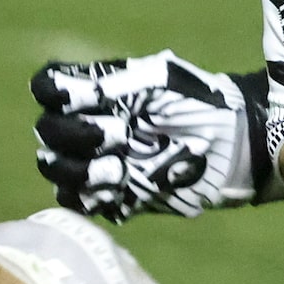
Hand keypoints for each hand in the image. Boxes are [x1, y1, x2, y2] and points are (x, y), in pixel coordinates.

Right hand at [31, 52, 283, 219]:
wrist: (236, 143)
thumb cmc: (200, 101)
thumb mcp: (158, 80)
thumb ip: (112, 83)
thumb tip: (64, 92)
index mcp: (97, 91)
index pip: (47, 88)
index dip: (52, 94)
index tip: (78, 98)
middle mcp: (90, 126)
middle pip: (47, 132)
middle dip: (74, 134)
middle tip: (117, 134)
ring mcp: (101, 162)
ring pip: (58, 171)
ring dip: (79, 169)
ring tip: (117, 168)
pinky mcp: (116, 196)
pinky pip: (81, 203)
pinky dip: (91, 196)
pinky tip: (120, 187)